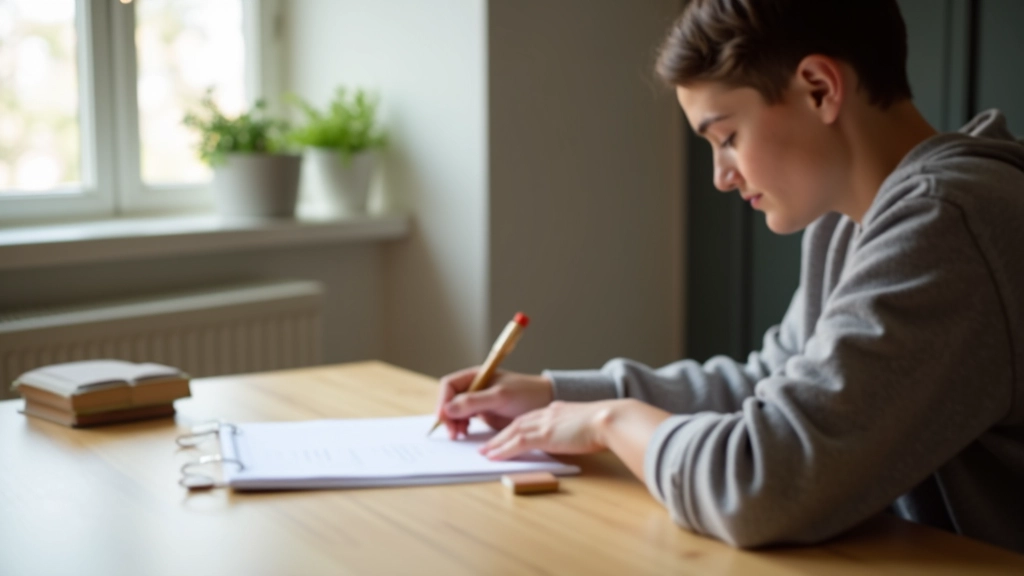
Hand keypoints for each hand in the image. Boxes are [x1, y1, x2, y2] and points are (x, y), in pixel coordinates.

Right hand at [435, 367, 553, 438]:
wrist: (545, 403)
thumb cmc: (525, 393)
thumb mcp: (500, 396)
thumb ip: (474, 401)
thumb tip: (448, 408)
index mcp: (475, 376)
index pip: (449, 385)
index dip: (443, 400)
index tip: (443, 417)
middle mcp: (473, 388)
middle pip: (449, 400)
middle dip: (447, 415)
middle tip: (452, 432)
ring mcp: (477, 402)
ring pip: (455, 412)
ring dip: (453, 423)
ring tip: (460, 435)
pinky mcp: (483, 414)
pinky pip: (465, 421)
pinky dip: (462, 428)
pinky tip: (466, 434)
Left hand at [479, 399, 620, 459]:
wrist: (612, 419)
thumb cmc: (609, 424)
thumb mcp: (589, 424)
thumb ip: (578, 429)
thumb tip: (580, 437)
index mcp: (558, 411)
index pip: (531, 418)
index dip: (516, 427)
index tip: (506, 434)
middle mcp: (548, 414)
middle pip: (517, 423)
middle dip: (499, 434)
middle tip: (486, 444)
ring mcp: (545, 423)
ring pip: (512, 432)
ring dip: (496, 443)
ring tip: (484, 453)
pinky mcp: (545, 435)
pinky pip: (517, 443)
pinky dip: (502, 450)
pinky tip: (493, 457)